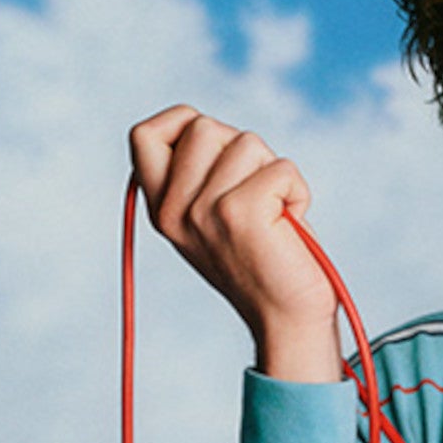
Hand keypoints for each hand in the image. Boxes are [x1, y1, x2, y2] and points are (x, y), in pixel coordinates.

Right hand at [127, 105, 342, 380]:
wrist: (286, 319)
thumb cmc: (263, 261)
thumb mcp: (213, 215)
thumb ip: (198, 175)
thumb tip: (204, 127)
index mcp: (161, 208)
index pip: (145, 134)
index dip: (181, 122)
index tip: (215, 149)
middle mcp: (172, 210)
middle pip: (202, 126)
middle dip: (241, 147)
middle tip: (255, 193)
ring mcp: (202, 211)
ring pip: (246, 141)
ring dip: (273, 171)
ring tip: (274, 213)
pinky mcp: (239, 212)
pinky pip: (281, 167)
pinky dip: (297, 190)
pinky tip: (289, 223)